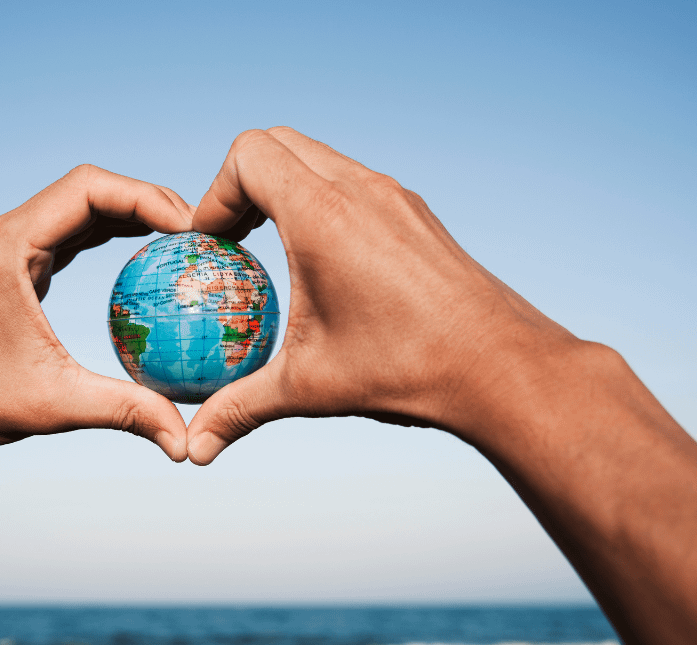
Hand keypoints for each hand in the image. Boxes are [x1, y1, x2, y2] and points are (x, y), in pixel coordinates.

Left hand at [0, 165, 192, 461]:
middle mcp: (6, 234)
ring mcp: (8, 247)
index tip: (190, 228)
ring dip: (129, 215)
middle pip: (88, 189)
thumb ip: (125, 412)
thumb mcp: (55, 404)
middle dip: (146, 201)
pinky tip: (143, 255)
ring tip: (181, 239)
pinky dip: (108, 236)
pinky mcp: (14, 266)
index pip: (88, 189)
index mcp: (9, 246)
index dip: (146, 197)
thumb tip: (185, 442)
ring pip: (79, 208)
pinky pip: (69, 234)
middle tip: (197, 232)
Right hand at [186, 128, 696, 644]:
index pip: (248, 155)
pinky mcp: (415, 212)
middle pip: (277, 143)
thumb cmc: (405, 369)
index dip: (215, 194)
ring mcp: (392, 195)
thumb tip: (196, 448)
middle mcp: (359, 189)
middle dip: (241, 183)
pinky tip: (325, 262)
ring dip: (284, 189)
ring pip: (317, 157)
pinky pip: (352, 181)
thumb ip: (240, 408)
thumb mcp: (308, 388)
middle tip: (233, 240)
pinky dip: (321, 202)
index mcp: (322, 214)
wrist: (500, 365)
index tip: (212, 245)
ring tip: (273, 248)